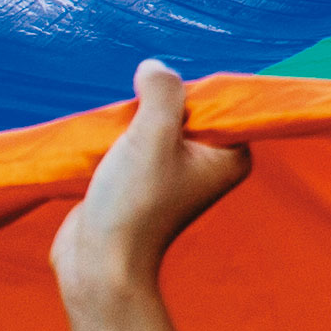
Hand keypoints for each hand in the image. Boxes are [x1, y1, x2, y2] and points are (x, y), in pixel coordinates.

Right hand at [54, 59, 254, 312]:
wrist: (98, 262)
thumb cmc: (134, 203)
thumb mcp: (152, 134)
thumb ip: (162, 92)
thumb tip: (155, 68)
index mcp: (231, 155)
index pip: (218, 99)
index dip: (185, 94)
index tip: (158, 113)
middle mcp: (210, 163)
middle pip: (183, 107)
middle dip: (154, 107)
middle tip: (135, 130)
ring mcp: (177, 173)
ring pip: (155, 123)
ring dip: (132, 122)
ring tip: (117, 144)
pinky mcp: (145, 180)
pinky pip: (136, 142)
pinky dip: (120, 139)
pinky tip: (106, 151)